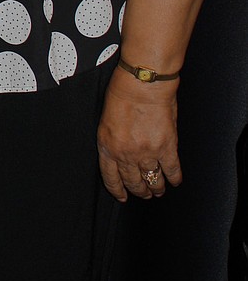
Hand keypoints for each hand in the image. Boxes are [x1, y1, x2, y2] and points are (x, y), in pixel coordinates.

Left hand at [96, 67, 181, 201]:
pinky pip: (171, 170)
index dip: (118, 190)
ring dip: (156, 188)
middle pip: (133, 182)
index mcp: (108, 146)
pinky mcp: (167, 147)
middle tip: (144, 194)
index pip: (110, 178)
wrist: (143, 83)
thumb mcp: (106, 120)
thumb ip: (111, 140)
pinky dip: (174, 178)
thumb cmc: (123, 93)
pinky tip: (174, 181)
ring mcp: (147, 153)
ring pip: (152, 180)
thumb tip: (120, 154)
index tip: (123, 196)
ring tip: (158, 191)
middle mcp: (126, 154)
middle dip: (139, 191)